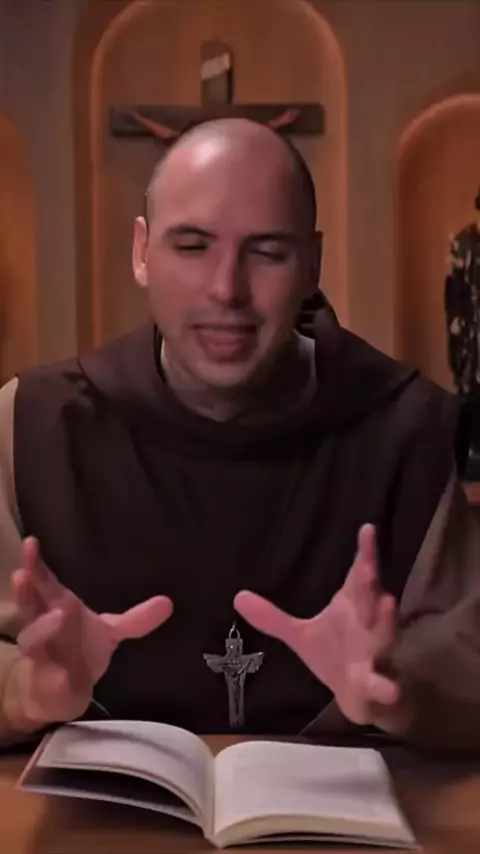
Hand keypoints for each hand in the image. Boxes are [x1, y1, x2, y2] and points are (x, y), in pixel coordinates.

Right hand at [3, 537, 172, 731]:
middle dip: (25, 590)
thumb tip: (168, 602)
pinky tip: (60, 676)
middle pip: (28, 604)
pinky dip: (52, 678)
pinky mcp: (42, 684)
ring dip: (39, 630)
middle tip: (23, 574)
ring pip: (31, 640)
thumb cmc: (78, 650)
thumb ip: (136, 620)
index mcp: (55, 606)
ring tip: (56, 616)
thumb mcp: (110, 632)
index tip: (32, 542)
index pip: (43, 580)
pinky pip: (45, 680)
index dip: (36, 563)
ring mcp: (40, 656)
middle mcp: (41, 626)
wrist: (59, 691)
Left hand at [234, 524, 404, 729]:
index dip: (365, 553)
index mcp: (352, 608)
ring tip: (387, 602)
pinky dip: (385, 687)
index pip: (359, 576)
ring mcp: (374, 655)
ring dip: (385, 622)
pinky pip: (383, 685)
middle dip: (370, 584)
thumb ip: (273, 618)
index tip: (367, 528)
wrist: (359, 698)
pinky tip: (389, 688)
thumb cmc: (334, 655)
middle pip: (370, 600)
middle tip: (367, 566)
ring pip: (383, 636)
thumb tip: (237, 597)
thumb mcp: (300, 636)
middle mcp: (367, 625)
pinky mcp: (375, 685)